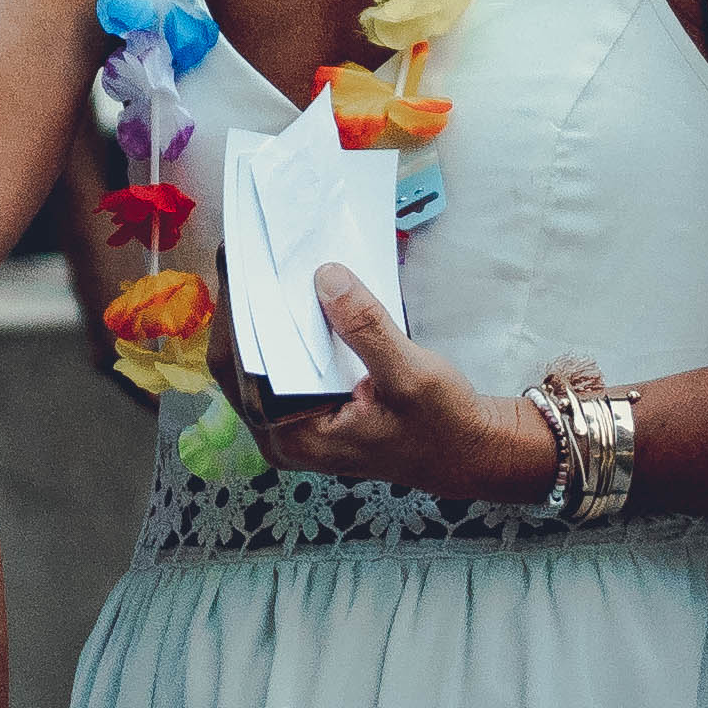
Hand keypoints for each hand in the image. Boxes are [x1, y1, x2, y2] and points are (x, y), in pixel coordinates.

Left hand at [250, 271, 558, 504]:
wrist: (470, 453)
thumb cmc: (443, 425)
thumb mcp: (411, 375)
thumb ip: (366, 329)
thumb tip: (326, 277)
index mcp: (294, 437)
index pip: (241, 371)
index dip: (236, 315)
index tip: (239, 264)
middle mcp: (281, 436)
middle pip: (240, 365)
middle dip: (243, 310)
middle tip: (248, 254)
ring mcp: (292, 426)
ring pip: (257, 364)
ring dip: (260, 318)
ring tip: (263, 267)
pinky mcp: (308, 412)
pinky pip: (281, 366)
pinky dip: (283, 331)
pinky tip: (291, 296)